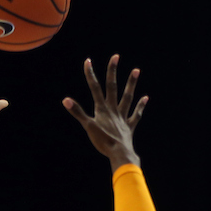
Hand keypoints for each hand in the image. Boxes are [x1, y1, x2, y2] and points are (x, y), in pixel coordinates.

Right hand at [63, 54, 147, 170]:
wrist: (119, 153)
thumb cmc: (102, 142)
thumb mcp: (88, 126)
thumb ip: (77, 112)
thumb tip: (65, 100)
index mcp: (102, 109)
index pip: (95, 88)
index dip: (90, 74)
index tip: (88, 61)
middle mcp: (113, 109)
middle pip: (112, 87)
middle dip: (112, 71)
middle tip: (116, 56)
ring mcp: (122, 117)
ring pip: (127, 97)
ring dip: (131, 83)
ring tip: (136, 70)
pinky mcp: (129, 126)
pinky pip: (136, 114)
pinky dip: (140, 106)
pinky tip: (145, 97)